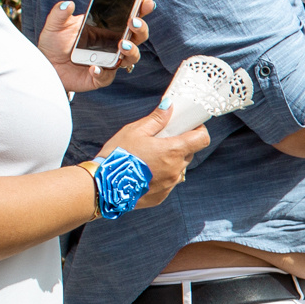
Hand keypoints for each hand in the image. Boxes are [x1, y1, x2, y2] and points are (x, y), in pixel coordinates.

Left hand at [39, 0, 150, 92]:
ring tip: (122, 45)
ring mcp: (110, 62)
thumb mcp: (55, 25)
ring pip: (132, 58)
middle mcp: (113, 45)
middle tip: (133, 23)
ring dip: (131, 51)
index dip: (141, 10)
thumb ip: (59, 13)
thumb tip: (67, 4)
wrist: (46, 65)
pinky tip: (94, 67)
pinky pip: (107, 77)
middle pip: (138, 38)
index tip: (147, 2)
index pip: (130, 18)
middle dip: (141, 30)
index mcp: (108, 29)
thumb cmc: (55, 42)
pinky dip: (102, 72)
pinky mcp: (100, 78)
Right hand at [97, 106, 212, 208]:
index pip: (202, 139)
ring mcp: (169, 185)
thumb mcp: (135, 131)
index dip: (199, 131)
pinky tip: (144, 172)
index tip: (190, 127)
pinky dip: (161, 176)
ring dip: (170, 161)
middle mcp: (175, 170)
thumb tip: (170, 106)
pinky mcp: (161, 196)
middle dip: (179, 145)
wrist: (102, 186)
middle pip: (188, 154)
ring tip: (149, 157)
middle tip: (162, 140)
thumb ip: (156, 119)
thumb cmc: (118, 155)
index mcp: (173, 151)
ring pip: (178, 168)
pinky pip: (168, 182)